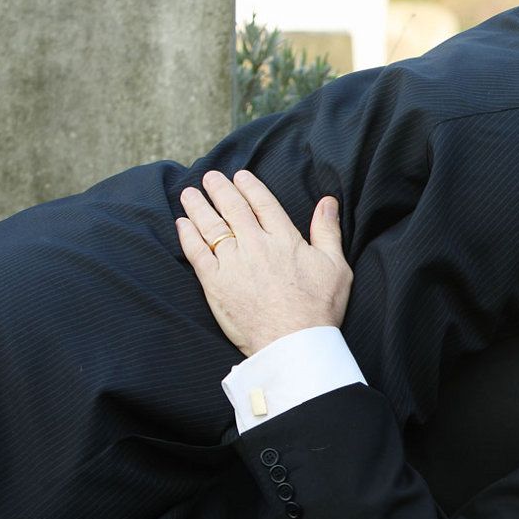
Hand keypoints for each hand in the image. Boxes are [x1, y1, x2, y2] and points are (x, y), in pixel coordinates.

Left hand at [176, 170, 351, 356]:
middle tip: (210, 177)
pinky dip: (188, 236)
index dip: (249, 186)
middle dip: (220, 189)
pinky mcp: (215, 284)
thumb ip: (328, 231)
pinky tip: (182, 224)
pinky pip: (196, 253)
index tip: (239, 175)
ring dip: (198, 206)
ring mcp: (232, 264)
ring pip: (211, 226)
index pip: (263, 203)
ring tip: (189, 193)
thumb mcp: (336, 266)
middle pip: (233, 209)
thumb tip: (328, 202)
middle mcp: (256, 245)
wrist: (293, 343)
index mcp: (285, 239)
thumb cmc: (319, 308)